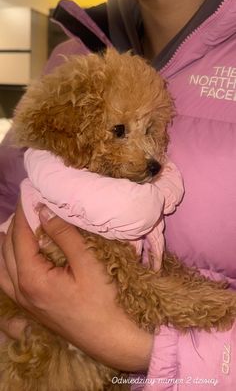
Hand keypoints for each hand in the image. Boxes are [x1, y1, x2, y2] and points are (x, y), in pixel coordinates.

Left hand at [0, 202, 152, 370]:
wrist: (115, 340)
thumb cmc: (106, 300)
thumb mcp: (88, 263)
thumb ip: (64, 235)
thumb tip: (44, 211)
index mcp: (32, 278)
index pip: (20, 236)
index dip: (23, 212)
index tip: (28, 191)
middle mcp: (22, 291)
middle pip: (6, 250)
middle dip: (15, 225)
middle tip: (28, 206)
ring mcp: (26, 304)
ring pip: (2, 268)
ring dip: (8, 245)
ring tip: (18, 228)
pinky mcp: (33, 311)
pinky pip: (8, 283)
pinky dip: (8, 265)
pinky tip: (17, 260)